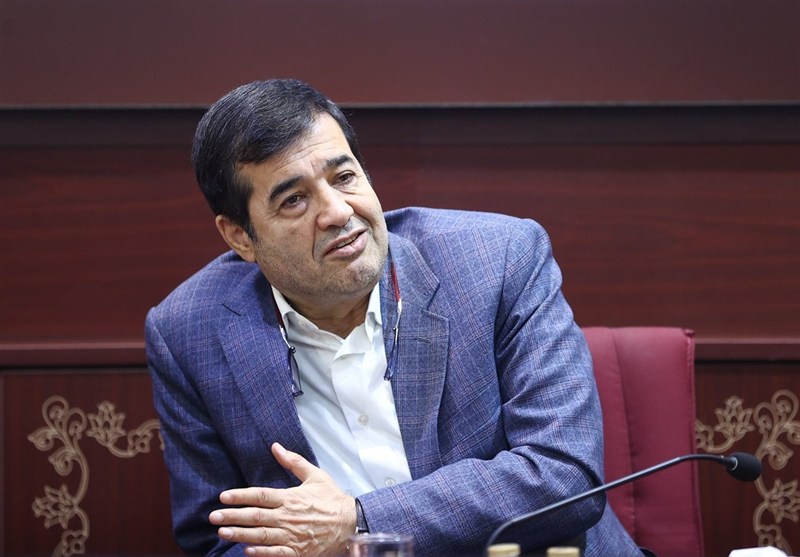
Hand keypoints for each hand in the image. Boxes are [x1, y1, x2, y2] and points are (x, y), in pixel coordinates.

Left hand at [209, 442, 355, 555]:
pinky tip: (246, 551)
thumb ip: (293, 462)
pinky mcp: (297, 551)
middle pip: (255, 516)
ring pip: (260, 536)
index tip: (223, 496)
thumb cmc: (332, 498)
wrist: (351, 523)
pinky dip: (260, 553)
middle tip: (213, 517)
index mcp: (290, 497)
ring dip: (240, 535)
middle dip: (232, 517)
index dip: (240, 495)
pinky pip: (275, 553)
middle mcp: (288, 517)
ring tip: (223, 533)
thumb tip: (275, 446)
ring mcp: (292, 536)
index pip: (259, 495)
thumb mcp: (315, 475)